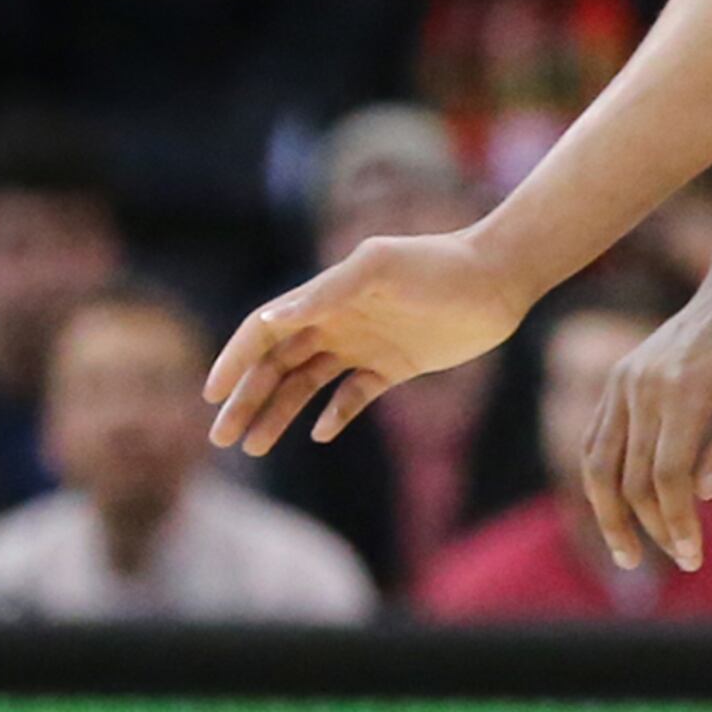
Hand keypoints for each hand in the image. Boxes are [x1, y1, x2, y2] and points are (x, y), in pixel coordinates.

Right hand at [206, 228, 539, 453]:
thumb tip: (270, 319)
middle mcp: (338, 321)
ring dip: (278, 413)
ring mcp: (365, 344)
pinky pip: (353, 395)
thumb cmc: (438, 265)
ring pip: (307, 385)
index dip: (236, 360)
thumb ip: (326, 292)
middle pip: (277, 365)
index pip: (264, 331)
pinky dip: (334, 415)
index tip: (212, 394)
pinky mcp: (395, 365)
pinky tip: (319, 433)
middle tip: (220, 438)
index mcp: (325, 297)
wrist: (499, 278)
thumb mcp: (379, 268)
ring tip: (253, 446)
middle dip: (246, 399)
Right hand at [580, 274, 711, 570]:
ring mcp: (623, 382)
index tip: (694, 557)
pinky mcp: (616, 382)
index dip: (677, 522)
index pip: (668, 475)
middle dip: (654, 528)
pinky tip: (618, 512)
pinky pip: (596, 443)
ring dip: (611, 516)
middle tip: (682, 559)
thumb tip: (702, 493)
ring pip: (598, 465)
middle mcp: (644, 386)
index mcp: (686, 388)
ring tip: (628, 557)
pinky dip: (602, 482)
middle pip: (632, 478)